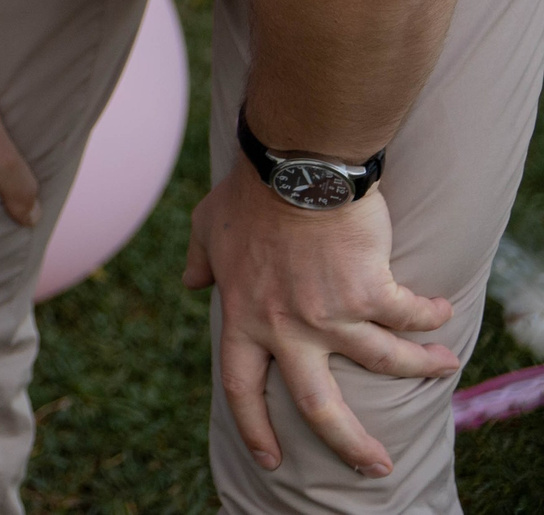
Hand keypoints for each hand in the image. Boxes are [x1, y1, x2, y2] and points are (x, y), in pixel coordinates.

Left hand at [183, 163, 456, 476]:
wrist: (295, 166)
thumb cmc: (249, 193)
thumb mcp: (207, 227)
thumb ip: (201, 260)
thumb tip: (190, 283)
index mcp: (244, 317)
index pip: (241, 387)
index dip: (254, 426)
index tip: (270, 458)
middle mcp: (286, 326)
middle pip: (317, 405)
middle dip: (350, 444)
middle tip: (374, 465)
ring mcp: (330, 314)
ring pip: (384, 363)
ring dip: (421, 367)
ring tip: (442, 366)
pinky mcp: (370, 292)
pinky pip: (409, 317)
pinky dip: (430, 317)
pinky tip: (441, 312)